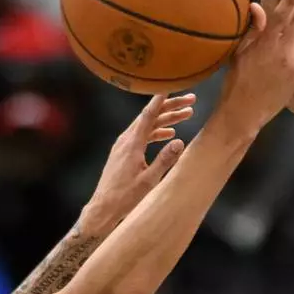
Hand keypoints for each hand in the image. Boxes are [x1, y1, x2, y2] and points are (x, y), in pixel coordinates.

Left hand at [80, 93, 195, 233]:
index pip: (148, 115)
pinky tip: (168, 134)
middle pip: (150, 117)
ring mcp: (123, 145)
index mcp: (132, 144)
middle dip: (171, 107)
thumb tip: (180, 141)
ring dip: (166, 120)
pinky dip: (156, 132)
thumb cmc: (125, 197)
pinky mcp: (123, 152)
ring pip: (147, 126)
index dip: (161, 100)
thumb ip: (164, 160)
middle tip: (191, 100)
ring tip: (186, 115)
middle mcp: (126, 140)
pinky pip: (142, 135)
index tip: (171, 86)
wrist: (103, 208)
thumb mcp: (149, 180)